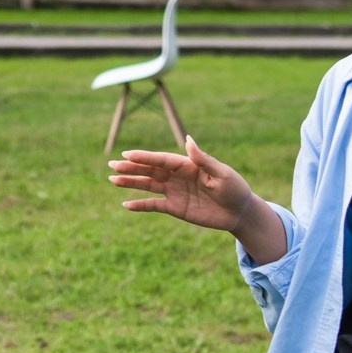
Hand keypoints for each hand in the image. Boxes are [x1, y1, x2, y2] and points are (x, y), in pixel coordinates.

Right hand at [109, 136, 261, 233]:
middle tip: (111, 165)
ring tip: (112, 179)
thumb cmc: (235, 189)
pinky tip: (126, 205)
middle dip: (131, 168)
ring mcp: (175, 192)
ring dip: (130, 182)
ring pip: (148, 185)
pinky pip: (154, 205)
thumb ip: (203, 159)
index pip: (161, 160)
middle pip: (150, 170)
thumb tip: (187, 140)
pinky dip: (140, 205)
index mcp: (187, 165)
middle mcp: (177, 177)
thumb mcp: (222, 174)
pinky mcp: (175, 208)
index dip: (144, 157)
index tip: (127, 155)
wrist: (240, 212)